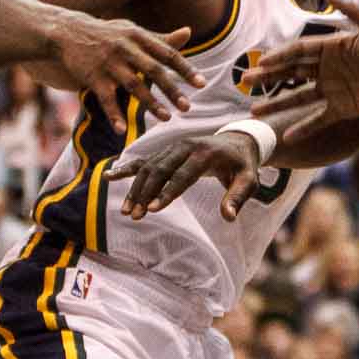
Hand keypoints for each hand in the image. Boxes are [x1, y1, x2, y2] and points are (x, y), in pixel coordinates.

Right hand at [47, 10, 202, 129]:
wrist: (67, 32)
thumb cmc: (108, 33)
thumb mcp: (133, 31)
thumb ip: (160, 38)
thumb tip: (188, 32)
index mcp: (139, 36)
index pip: (167, 54)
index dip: (186, 69)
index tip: (202, 85)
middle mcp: (126, 48)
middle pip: (154, 71)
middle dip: (172, 90)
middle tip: (187, 107)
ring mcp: (109, 63)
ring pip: (134, 85)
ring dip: (151, 103)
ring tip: (167, 118)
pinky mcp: (92, 77)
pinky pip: (106, 100)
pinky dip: (113, 115)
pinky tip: (121, 130)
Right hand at [108, 131, 261, 220]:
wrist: (238, 141)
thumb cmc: (243, 165)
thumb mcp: (249, 180)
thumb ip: (238, 197)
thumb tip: (229, 217)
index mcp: (205, 153)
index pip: (183, 174)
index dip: (168, 192)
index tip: (154, 209)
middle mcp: (185, 147)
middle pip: (160, 170)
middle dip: (147, 193)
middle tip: (136, 215)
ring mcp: (173, 147)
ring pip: (149, 167)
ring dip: (136, 188)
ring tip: (127, 211)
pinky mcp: (166, 152)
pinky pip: (144, 160)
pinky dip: (127, 169)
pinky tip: (108, 176)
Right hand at [243, 0, 358, 132]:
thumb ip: (350, 9)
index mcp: (334, 46)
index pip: (299, 51)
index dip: (279, 56)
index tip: (261, 63)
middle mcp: (331, 68)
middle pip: (293, 73)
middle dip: (269, 77)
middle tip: (245, 82)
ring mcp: (336, 89)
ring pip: (299, 97)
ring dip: (277, 103)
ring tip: (254, 111)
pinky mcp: (346, 108)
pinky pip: (319, 118)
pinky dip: (303, 127)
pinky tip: (286, 135)